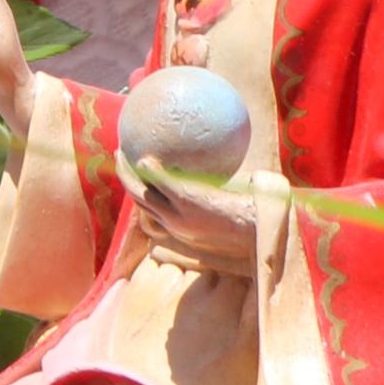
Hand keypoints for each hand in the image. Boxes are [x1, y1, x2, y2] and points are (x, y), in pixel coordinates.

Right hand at [131, 168, 257, 269]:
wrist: (263, 231)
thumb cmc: (256, 222)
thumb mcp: (232, 213)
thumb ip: (219, 199)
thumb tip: (232, 173)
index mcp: (182, 228)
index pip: (153, 212)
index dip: (140, 194)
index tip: (137, 178)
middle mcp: (174, 223)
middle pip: (139, 201)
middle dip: (125, 181)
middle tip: (120, 159)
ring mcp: (178, 213)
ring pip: (140, 194)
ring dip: (126, 174)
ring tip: (121, 154)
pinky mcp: (186, 200)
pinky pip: (161, 182)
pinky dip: (148, 171)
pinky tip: (145, 157)